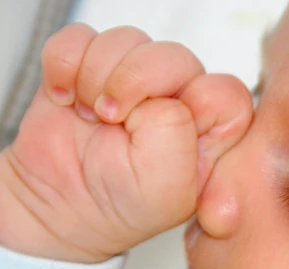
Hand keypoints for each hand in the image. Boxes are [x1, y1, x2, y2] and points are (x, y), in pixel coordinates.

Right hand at [0, 24, 252, 262]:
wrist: (62, 210)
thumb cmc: (124, 206)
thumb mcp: (165, 188)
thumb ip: (177, 135)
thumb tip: (162, 98)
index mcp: (212, 130)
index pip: (225, 91)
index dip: (195, 103)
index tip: (161, 131)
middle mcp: (180, 98)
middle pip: (176, 56)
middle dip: (136, 81)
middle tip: (111, 118)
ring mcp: (135, 79)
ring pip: (128, 41)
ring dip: (97, 76)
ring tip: (90, 116)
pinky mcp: (91, 65)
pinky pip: (80, 38)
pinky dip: (64, 65)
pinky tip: (64, 100)